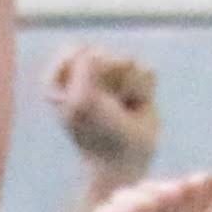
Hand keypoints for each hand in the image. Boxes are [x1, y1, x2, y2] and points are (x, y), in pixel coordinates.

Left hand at [49, 47, 158, 184]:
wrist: (124, 162)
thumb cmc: (98, 134)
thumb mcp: (83, 99)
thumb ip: (88, 63)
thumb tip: (113, 53)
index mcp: (63, 78)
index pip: (76, 50)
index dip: (84, 72)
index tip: (83, 94)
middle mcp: (88, 76)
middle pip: (104, 53)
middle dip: (108, 80)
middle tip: (107, 107)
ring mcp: (115, 80)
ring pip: (128, 60)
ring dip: (127, 88)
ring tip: (123, 109)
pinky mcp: (139, 87)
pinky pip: (147, 71)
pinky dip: (144, 91)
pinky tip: (137, 109)